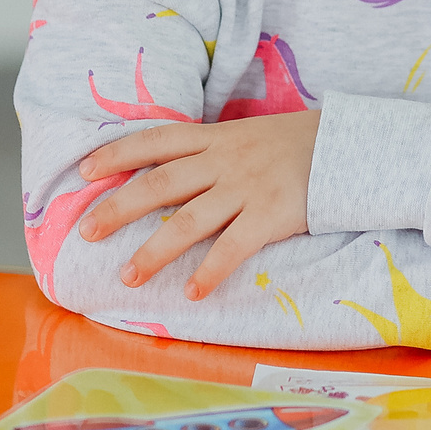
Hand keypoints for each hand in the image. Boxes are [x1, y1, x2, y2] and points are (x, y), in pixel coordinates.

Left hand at [77, 112, 319, 299]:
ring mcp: (247, 188)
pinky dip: (211, 272)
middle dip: (119, 207)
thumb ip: (209, 151)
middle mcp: (224, 161)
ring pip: (189, 221)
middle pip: (160, 184)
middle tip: (86, 232)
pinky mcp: (271, 216)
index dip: (117, 153)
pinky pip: (234, 248)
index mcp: (215, 138)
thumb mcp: (246, 135)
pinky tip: (193, 294)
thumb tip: (164, 173)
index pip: (156, 141)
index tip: (83, 171)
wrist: (347, 145)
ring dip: (154, 251)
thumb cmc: (293, 144)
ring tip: (128, 276)